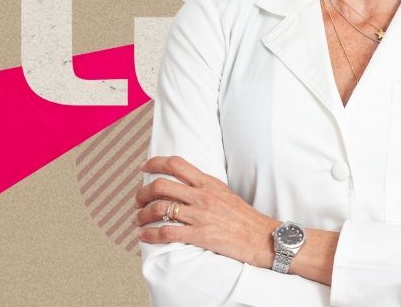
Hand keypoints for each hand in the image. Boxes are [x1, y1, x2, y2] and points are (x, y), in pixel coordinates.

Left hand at [134, 155, 278, 267]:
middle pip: (161, 186)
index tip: (143, 167)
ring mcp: (200, 215)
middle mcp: (202, 196)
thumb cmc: (245, 218)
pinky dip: (149, 234)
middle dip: (142, 193)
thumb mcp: (225, 193)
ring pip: (160, 209)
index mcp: (209, 183)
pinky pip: (166, 233)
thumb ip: (205, 188)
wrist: (263, 238)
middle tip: (138, 200)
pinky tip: (143, 235)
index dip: (155, 163)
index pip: (176, 164)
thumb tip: (185, 186)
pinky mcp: (200, 235)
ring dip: (142, 215)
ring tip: (138, 220)